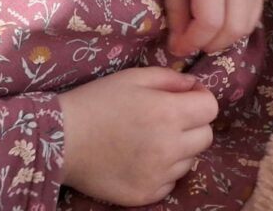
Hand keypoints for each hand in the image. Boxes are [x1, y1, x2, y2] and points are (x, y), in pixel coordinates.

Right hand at [57, 68, 217, 204]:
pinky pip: (171, 181)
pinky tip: (142, 159)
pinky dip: (164, 171)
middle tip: (169, 119)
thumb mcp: (134, 77)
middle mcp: (169, 147)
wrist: (62, 140)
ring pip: (190, 160)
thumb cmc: (97, 101)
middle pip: (206, 136)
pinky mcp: (145, 194)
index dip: (200, 99)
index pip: (211, 108)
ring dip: (180, 149)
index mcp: (168, 113)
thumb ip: (170, 79)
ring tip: (152, 140)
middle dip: (193, 124)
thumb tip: (193, 87)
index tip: (184, 98)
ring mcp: (158, 175)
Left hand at [161, 0, 264, 56]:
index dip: (193, 41)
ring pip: (246, 27)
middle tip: (192, 41)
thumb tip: (179, 47)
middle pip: (232, 29)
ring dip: (224, 40)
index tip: (177, 46)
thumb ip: (176, 12)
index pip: (210, 21)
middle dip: (209, 44)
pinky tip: (221, 23)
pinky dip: (237, 29)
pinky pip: (254, 17)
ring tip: (205, 34)